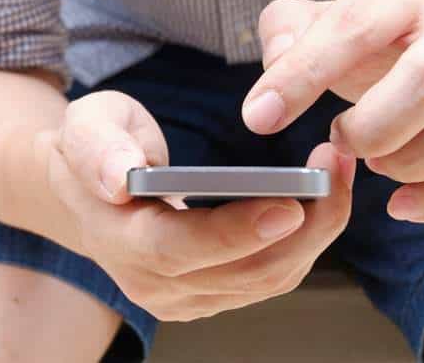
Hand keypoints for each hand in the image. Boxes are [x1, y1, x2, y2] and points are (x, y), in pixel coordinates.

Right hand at [40, 91, 355, 321]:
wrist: (91, 191)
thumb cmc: (97, 148)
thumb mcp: (85, 124)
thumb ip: (97, 146)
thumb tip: (120, 177)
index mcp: (119, 241)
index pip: (179, 249)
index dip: (236, 234)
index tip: (291, 205)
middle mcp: (152, 284)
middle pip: (243, 272)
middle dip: (305, 225)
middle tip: (335, 166)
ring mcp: (185, 298)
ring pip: (268, 279)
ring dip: (316, 231)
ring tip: (338, 172)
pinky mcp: (212, 296)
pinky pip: (270, 278)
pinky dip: (306, 240)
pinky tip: (323, 198)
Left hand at [244, 0, 423, 222]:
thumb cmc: (385, 45)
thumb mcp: (332, 23)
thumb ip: (288, 31)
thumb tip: (275, 64)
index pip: (354, 25)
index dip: (303, 74)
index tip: (259, 119)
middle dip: (374, 125)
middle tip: (341, 142)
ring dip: (413, 160)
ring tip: (378, 164)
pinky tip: (404, 205)